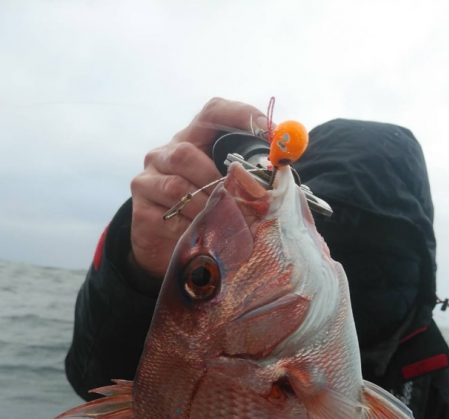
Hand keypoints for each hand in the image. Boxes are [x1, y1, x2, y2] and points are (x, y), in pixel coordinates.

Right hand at [129, 97, 267, 281]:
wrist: (165, 250)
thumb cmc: (202, 216)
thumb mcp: (226, 193)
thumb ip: (245, 179)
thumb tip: (281, 173)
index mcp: (194, 140)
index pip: (213, 113)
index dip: (240, 115)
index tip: (268, 130)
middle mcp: (167, 152)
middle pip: (186, 151)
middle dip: (214, 177)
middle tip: (237, 197)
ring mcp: (149, 176)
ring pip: (178, 184)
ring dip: (204, 204)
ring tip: (221, 219)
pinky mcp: (141, 203)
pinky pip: (169, 208)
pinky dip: (192, 219)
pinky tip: (201, 230)